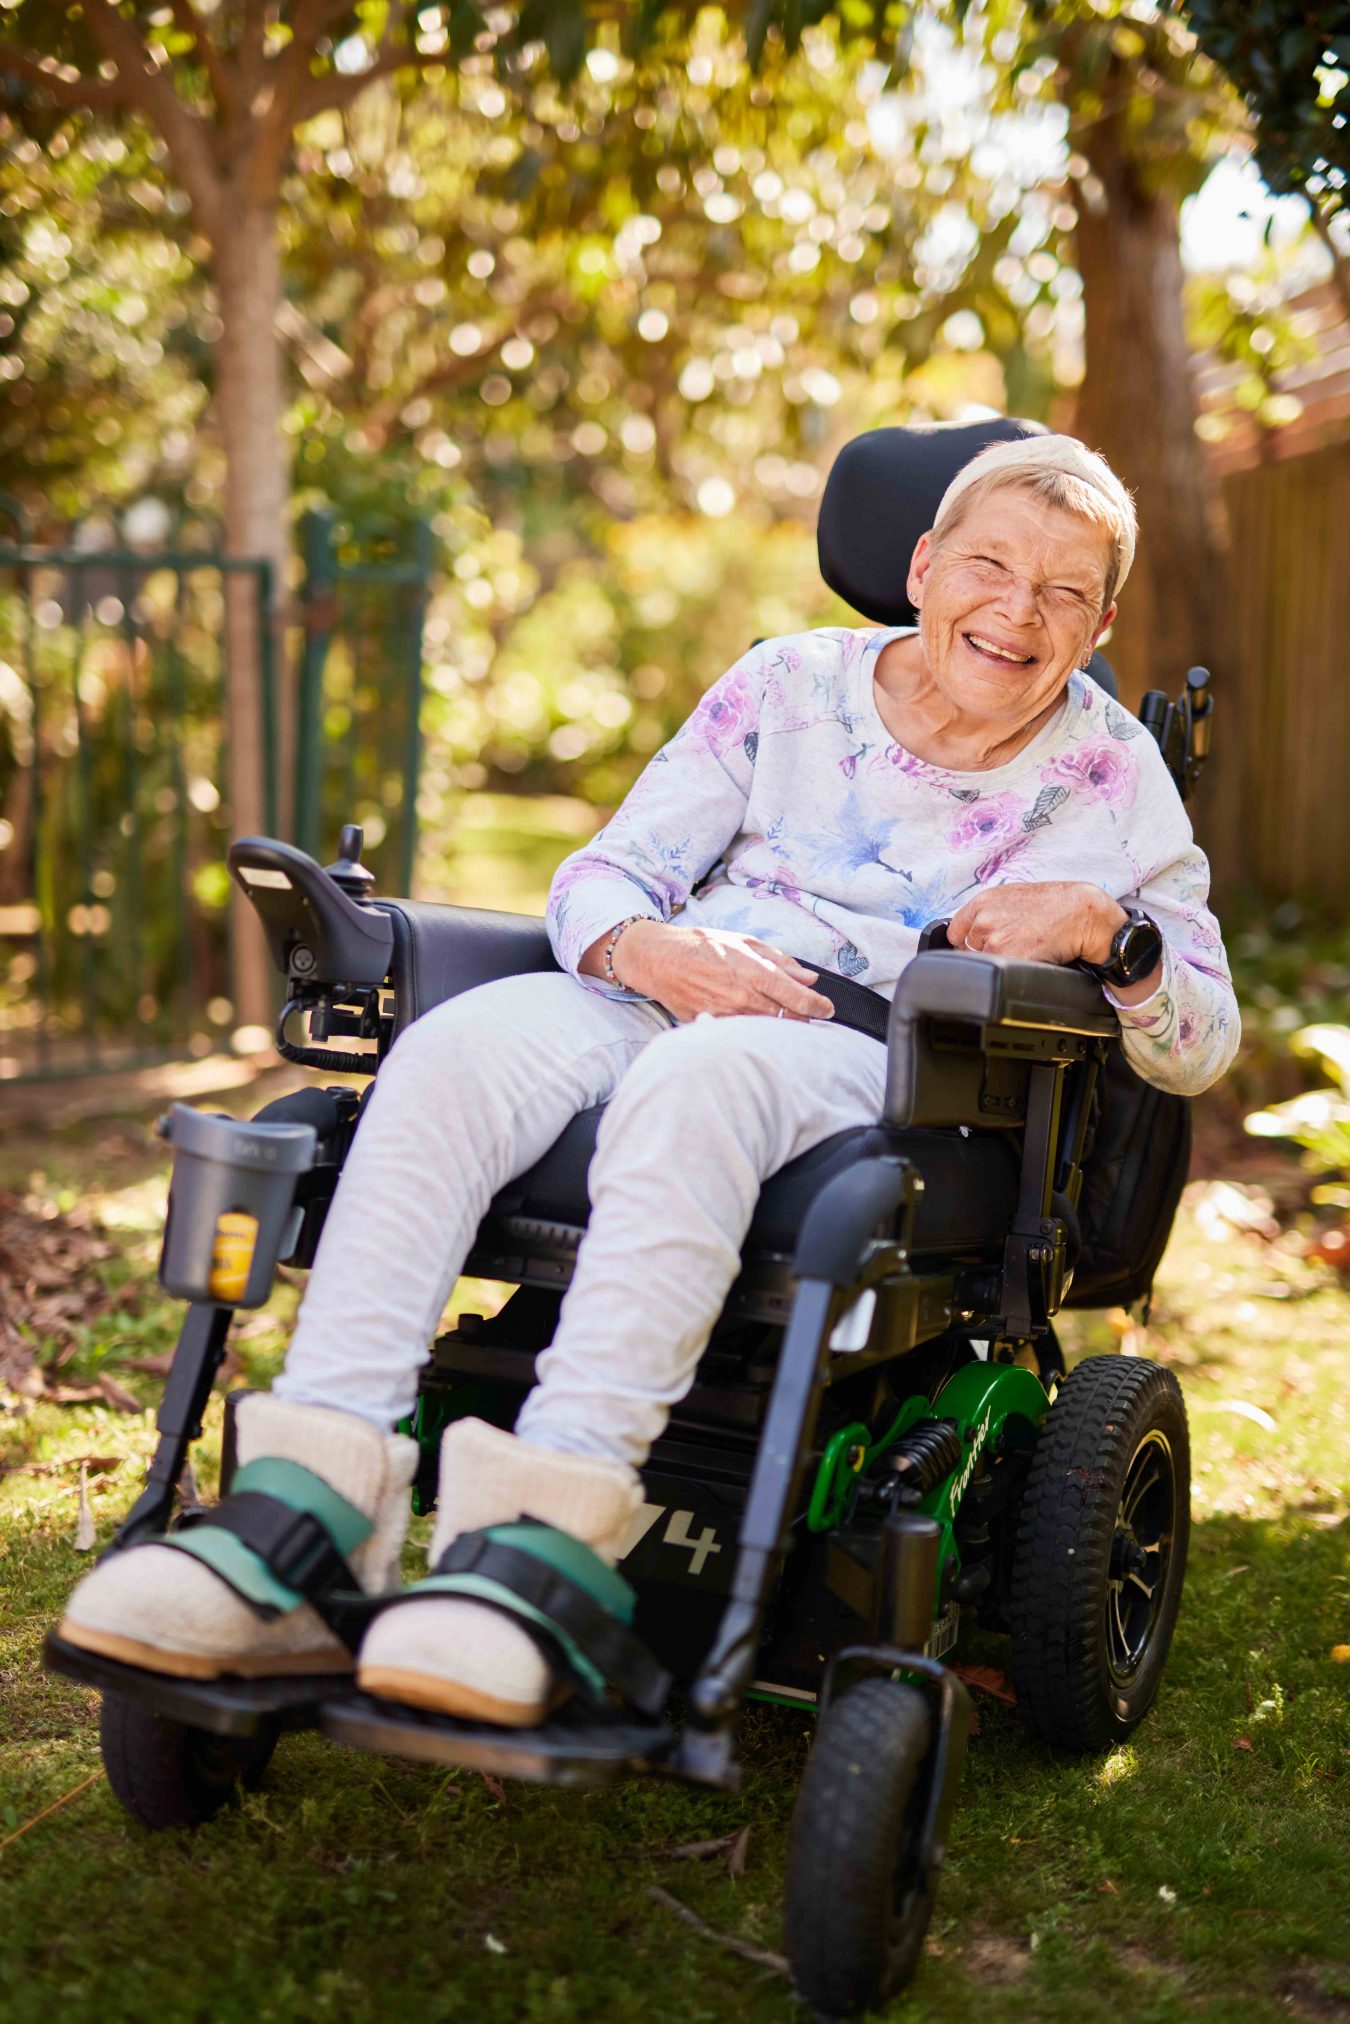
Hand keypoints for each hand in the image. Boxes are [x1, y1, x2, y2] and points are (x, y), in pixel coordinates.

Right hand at [606, 920, 834, 1022]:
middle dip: (802, 1019)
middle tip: (807, 1015)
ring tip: (782, 1020)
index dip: (818, 1006)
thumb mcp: (744, 942)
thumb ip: (780, 961)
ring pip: (767, 1031)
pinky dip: (754, 1032)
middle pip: (787, 1020)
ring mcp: (727, 1015)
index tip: (827, 1009)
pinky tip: (756, 1026)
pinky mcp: (711, 1026)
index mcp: (754, 972)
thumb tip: (809, 977)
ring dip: (779, 1028)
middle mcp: (743, 997)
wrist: (659, 959)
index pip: (798, 999)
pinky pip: (742, 1035)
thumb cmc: (703, 945)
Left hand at [947, 882, 1126, 966]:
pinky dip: (1012, 970)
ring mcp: (995, 940)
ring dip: (1001, 961)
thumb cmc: (1054, 904)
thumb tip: (971, 930)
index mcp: (983, 901)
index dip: (967, 941)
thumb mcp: (1014, 895)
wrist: (1081, 914)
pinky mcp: (1009, 959)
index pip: (955, 931)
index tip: (980, 944)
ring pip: (985, 962)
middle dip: (985, 950)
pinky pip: (1000, 973)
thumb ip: (989, 910)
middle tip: (1014, 943)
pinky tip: (1029, 957)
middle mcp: (984, 919)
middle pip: (968, 950)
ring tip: (1024, 948)